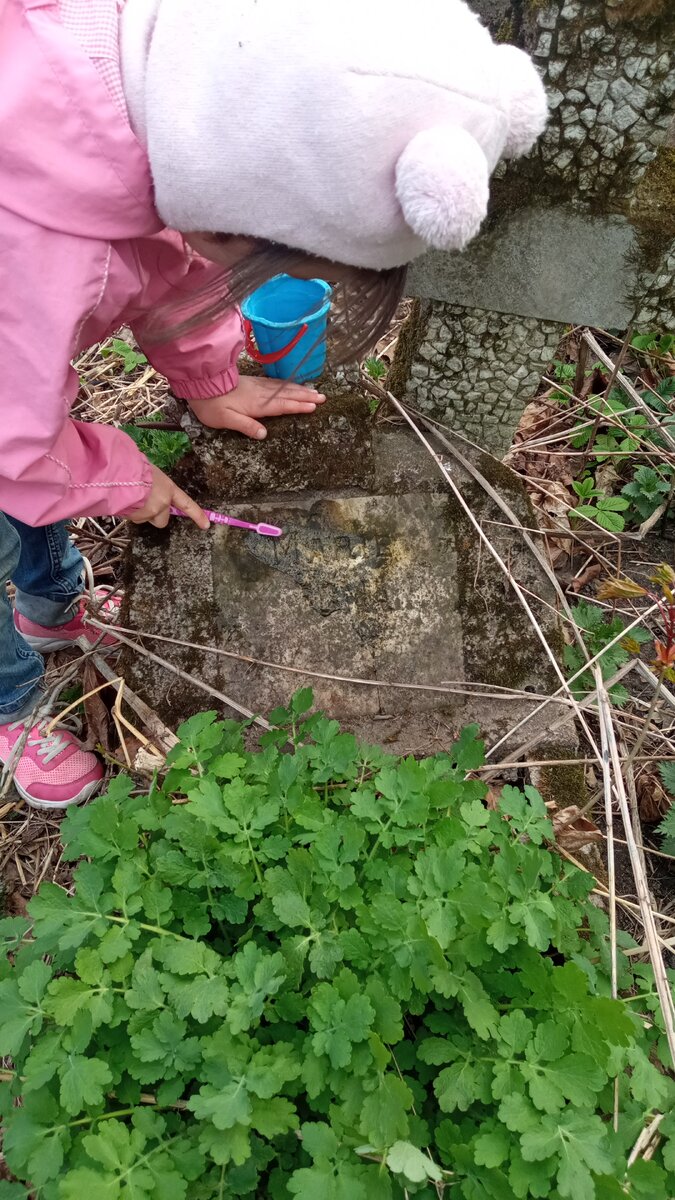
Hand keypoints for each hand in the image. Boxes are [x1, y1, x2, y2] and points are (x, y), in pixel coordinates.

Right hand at [127, 465, 209, 529]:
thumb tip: (151, 490)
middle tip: (143, 502)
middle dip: (154, 515)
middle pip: (162, 519)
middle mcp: (162, 503)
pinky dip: (130, 513)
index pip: (187, 504)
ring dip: (140, 513)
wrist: (116, 475)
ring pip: (146, 518)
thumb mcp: (151, 473)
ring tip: (130, 498)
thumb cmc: (133, 468)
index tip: (206, 525)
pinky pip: (134, 518)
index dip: (197, 515)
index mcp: (168, 489)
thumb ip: (156, 486)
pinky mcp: (135, 518)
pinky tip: (123, 501)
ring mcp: (149, 512)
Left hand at [189, 376, 325, 438]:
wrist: (200, 383)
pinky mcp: (252, 382)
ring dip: (299, 389)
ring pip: (283, 387)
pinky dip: (287, 384)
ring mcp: (257, 386)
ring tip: (314, 391)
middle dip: (305, 396)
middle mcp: (260, 393)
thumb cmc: (211, 405)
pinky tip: (291, 385)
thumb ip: (245, 426)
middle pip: (287, 394)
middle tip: (323, 397)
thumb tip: (264, 434)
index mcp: (257, 404)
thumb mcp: (226, 420)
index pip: (282, 405)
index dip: (299, 406)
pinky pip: (275, 383)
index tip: (315, 406)